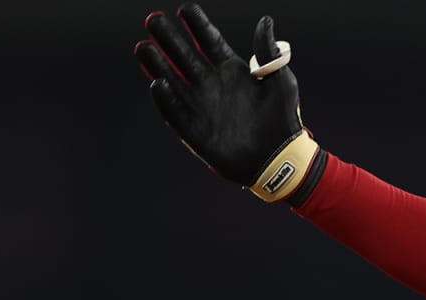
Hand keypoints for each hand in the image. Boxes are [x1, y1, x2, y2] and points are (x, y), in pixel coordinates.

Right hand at [134, 4, 320, 201]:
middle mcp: (212, 85)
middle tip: (153, 19)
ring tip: (143, 47)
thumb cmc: (283, 118)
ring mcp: (202, 106)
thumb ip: (268, 53)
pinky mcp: (195, 130)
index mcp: (232, 70)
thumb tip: (265, 21)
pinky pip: (175, 113)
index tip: (185, 9)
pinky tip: (157, 84)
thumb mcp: (280, 81)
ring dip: (158, 65)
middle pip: (185, 56)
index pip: (209, 41)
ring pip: (173, 81)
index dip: (197, 25)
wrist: (280, 158)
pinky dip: (166, 100)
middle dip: (169, 39)